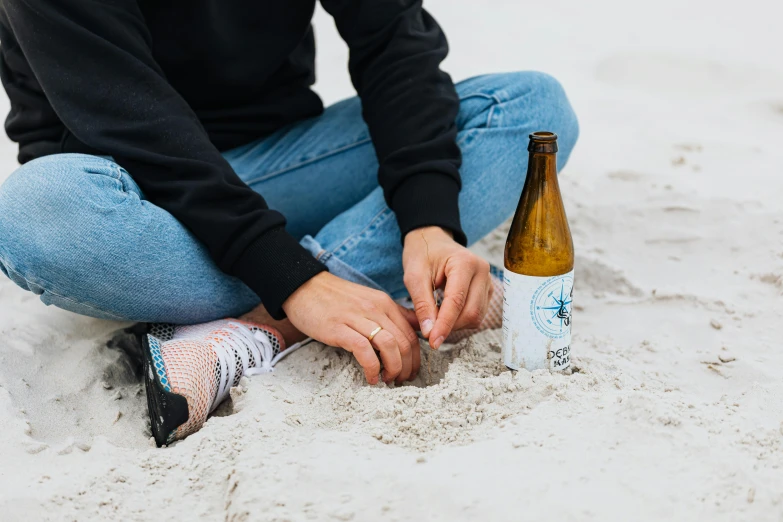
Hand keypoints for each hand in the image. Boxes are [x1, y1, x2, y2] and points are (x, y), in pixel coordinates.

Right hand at [282, 272, 419, 383]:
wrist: (304, 286)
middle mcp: (375, 308)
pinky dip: (372, 367)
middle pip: (405, 341)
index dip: (415, 357)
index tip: (410, 371)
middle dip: (407, 366)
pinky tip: (371, 377)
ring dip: (394, 368)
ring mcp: (357, 317)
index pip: (411, 333)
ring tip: (387, 379)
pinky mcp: (339, 328)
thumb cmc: (336, 298)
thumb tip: (415, 329)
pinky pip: (364, 350)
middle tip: (400, 380)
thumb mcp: (368, 301)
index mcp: (384, 303)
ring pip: (390, 345)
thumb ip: (391, 314)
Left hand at [403, 226, 492, 348]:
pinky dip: (459, 320)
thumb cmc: (422, 254)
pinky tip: (443, 314)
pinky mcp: (486, 291)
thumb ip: (422, 304)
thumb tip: (429, 333)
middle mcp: (483, 272)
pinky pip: (476, 314)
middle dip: (449, 326)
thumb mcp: (414, 276)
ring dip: (454, 325)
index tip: (432, 342)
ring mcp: (488, 282)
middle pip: (471, 313)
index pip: (457, 302)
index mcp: (465, 263)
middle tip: (426, 330)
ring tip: (433, 319)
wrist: (432, 241)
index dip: (444, 325)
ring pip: (476, 317)